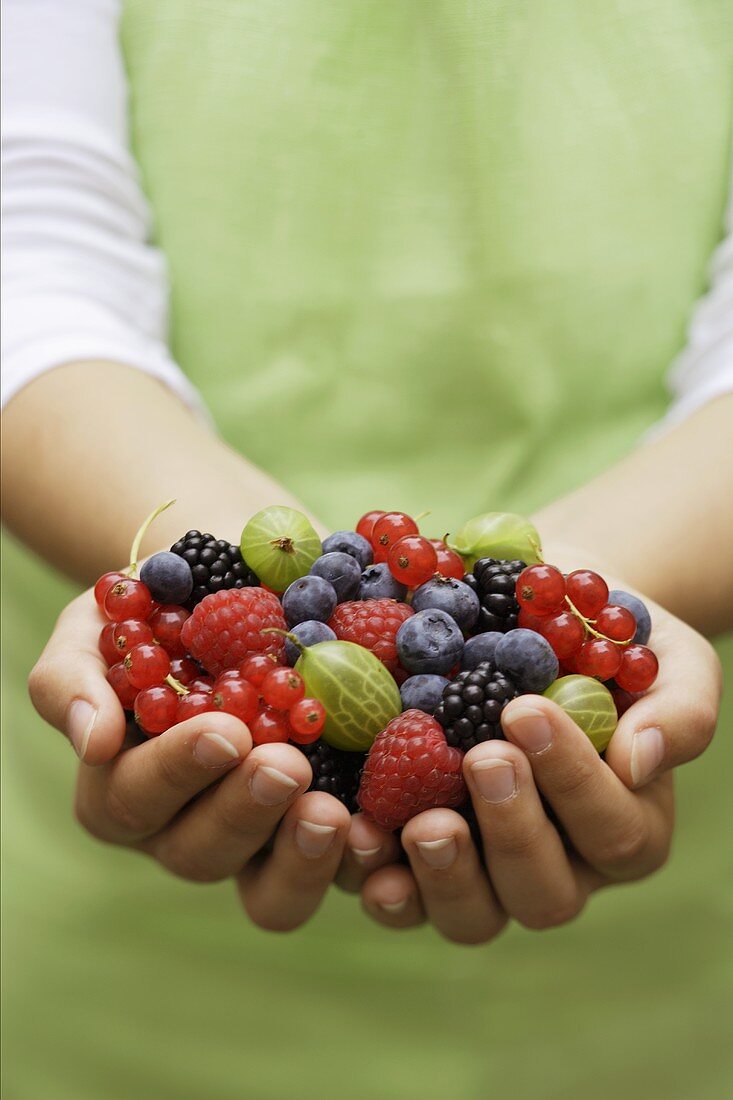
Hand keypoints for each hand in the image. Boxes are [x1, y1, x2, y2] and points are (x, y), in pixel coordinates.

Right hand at [29, 588, 351, 931]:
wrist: (234, 590)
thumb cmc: (155, 611)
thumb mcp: (98, 626)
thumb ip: (73, 679)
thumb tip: (91, 741)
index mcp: (125, 787)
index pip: (136, 799)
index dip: (178, 772)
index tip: (225, 731)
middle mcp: (186, 828)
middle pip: (203, 854)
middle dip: (245, 811)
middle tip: (287, 765)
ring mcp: (258, 841)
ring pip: (270, 892)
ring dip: (302, 860)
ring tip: (332, 813)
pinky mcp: (320, 832)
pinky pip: (340, 874)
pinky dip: (362, 864)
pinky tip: (382, 831)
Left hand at [346, 592, 721, 942]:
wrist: (535, 613)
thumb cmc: (608, 635)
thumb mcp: (663, 654)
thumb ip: (679, 708)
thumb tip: (642, 758)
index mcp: (626, 824)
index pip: (612, 830)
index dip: (572, 780)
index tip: (527, 709)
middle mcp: (559, 863)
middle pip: (543, 893)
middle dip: (512, 830)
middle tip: (483, 757)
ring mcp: (484, 871)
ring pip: (473, 916)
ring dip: (444, 875)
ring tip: (421, 820)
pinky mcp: (415, 857)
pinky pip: (398, 895)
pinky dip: (372, 873)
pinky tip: (356, 833)